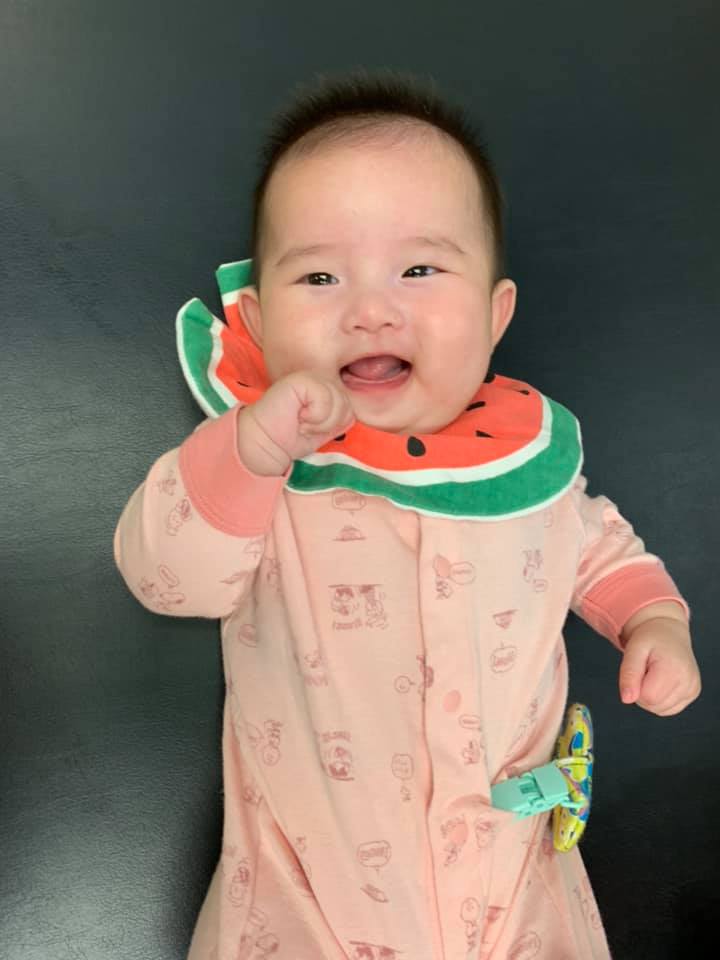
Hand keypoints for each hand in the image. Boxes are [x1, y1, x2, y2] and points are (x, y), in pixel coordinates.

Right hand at [237, 371, 355, 475]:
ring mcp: (310, 376)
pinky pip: (325, 399)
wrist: (264, 442)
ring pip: (339, 402)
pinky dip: (314, 416)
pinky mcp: (301, 379)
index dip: (335, 425)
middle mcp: (320, 378)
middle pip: (348, 404)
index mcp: (326, 387)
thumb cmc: (291, 436)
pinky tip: (298, 416)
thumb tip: (353, 415)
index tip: (314, 429)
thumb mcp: (324, 429)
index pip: (351, 407)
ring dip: (321, 422)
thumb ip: (341, 418)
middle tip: (306, 426)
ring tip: (302, 422)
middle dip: (329, 424)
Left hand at [618, 617, 700, 715]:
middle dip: (642, 692)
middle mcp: (688, 681)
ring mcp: (693, 689)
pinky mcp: (693, 693)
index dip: (636, 686)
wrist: (669, 632)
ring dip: (650, 696)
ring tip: (653, 674)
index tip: (640, 669)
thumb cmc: (650, 638)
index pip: (648, 697)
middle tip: (646, 670)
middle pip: (654, 706)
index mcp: (674, 669)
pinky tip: (661, 681)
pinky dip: (659, 699)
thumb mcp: (633, 649)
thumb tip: (627, 699)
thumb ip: (629, 673)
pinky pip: (668, 709)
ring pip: (660, 710)